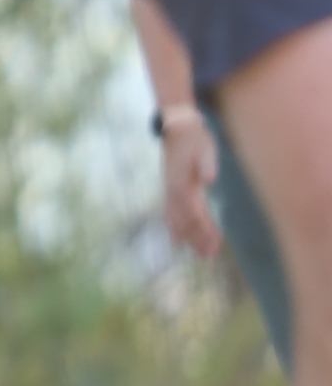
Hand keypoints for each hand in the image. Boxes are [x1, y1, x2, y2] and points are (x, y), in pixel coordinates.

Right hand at [160, 105, 220, 260]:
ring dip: (187, 238)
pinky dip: (173, 230)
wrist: (178, 129)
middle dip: (197, 240)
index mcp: (183, 186)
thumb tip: (210, 179)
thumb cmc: (195, 140)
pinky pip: (169, 215)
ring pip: (176, 221)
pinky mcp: (170, 191)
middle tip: (209, 255)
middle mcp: (173, 193)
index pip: (194, 215)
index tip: (216, 245)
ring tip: (199, 254)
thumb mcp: (206, 148)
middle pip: (185, 222)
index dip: (205, 231)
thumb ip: (207, 164)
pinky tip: (176, 241)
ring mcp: (169, 193)